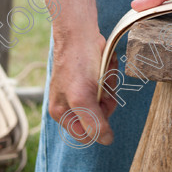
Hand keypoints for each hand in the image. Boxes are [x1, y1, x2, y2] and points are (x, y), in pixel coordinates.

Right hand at [48, 29, 117, 145]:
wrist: (81, 31)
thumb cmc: (76, 63)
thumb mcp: (83, 97)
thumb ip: (94, 122)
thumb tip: (107, 141)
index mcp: (62, 112)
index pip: (86, 134)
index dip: (98, 122)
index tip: (100, 105)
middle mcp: (71, 102)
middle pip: (99, 114)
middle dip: (105, 96)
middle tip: (102, 83)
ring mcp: (83, 88)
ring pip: (106, 97)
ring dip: (109, 82)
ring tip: (102, 68)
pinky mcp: (93, 76)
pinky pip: (108, 82)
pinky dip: (110, 72)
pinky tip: (105, 62)